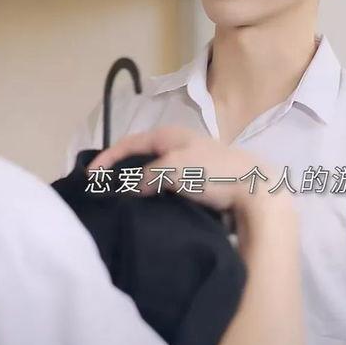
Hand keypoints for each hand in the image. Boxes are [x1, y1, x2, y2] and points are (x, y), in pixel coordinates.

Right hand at [91, 124, 289, 217]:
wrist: (255, 192)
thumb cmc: (213, 174)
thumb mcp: (173, 169)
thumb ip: (146, 175)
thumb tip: (133, 187)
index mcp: (170, 135)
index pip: (129, 142)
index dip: (107, 158)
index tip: (90, 177)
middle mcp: (179, 145)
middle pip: (140, 156)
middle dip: (121, 170)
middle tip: (104, 189)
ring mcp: (191, 164)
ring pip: (154, 173)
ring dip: (138, 186)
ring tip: (123, 203)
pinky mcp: (200, 185)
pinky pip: (168, 188)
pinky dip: (155, 196)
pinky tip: (150, 210)